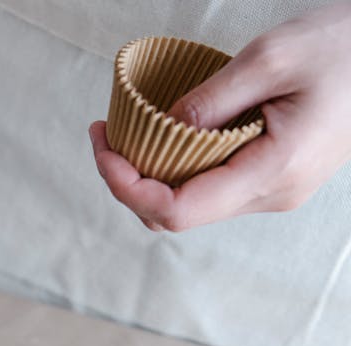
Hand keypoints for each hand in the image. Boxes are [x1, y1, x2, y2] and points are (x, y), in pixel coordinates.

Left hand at [90, 3, 350, 231]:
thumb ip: (210, 99)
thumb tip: (159, 127)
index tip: (103, 146)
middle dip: (128, 181)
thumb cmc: (346, 45)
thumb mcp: (271, 57)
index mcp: (273, 172)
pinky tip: (163, 133)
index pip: (175, 210)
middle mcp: (272, 194)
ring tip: (126, 132)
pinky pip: (210, 186)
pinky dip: (176, 166)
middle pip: (175, 214)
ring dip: (150, 175)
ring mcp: (274, 190)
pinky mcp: (273, 178)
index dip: (126, 186)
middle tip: (104, 134)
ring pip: (190, 205)